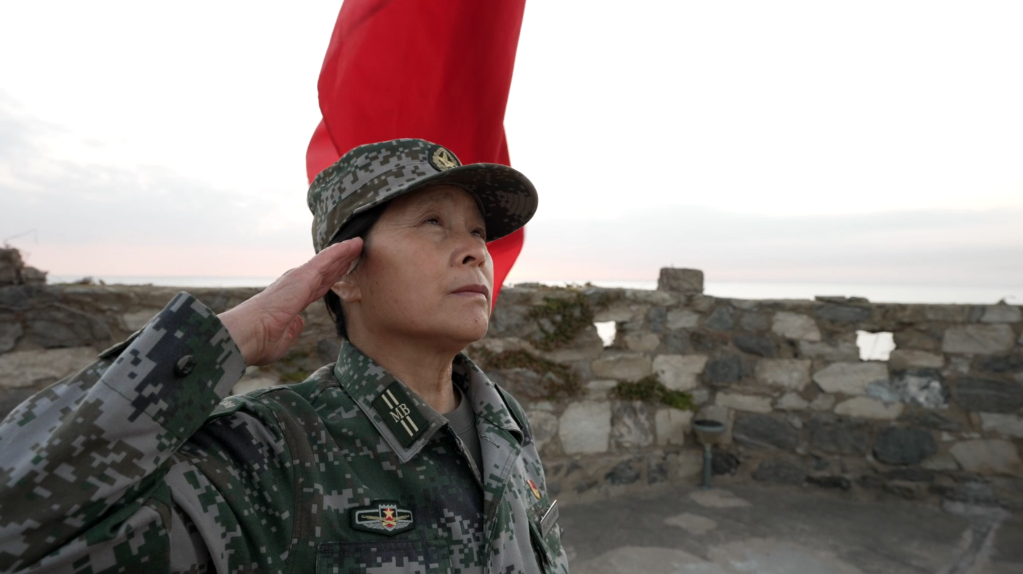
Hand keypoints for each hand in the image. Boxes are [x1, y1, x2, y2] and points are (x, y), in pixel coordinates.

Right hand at [218, 239, 362, 365]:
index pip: (317, 287)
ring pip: (327, 263)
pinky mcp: (301, 277)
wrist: (247, 335)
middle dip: (340, 263)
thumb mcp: (283, 337)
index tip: (343, 271)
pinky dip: (339, 252)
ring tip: (358, 244)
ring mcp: (298, 280)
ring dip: (343, 253)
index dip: (332, 279)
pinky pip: (325, 261)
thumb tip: (299, 323)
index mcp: (292, 301)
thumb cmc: (259, 340)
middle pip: (325, 273)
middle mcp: (295, 287)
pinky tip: (351, 245)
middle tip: (355, 252)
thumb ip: (293, 329)